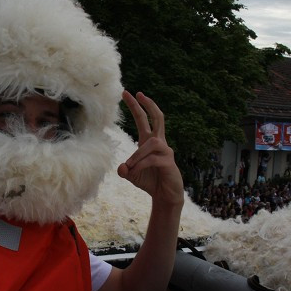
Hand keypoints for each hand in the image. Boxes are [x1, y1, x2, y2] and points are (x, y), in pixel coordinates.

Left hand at [117, 90, 183, 205]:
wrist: (165, 196)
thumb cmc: (150, 182)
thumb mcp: (131, 175)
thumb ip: (125, 170)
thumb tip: (121, 167)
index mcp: (149, 142)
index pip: (143, 120)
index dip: (136, 107)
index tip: (127, 93)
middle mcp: (159, 143)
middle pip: (158, 118)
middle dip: (148, 105)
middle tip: (138, 93)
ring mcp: (166, 152)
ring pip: (151, 143)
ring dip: (137, 154)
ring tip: (129, 166)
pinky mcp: (169, 163)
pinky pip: (152, 159)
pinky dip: (140, 165)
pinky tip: (134, 172)